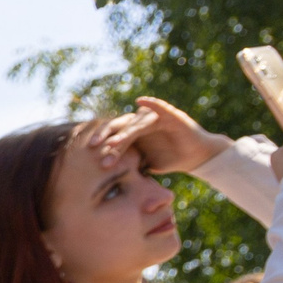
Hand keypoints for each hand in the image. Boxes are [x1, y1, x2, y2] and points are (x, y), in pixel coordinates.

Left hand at [90, 96, 228, 175]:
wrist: (195, 157)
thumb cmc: (168, 160)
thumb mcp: (143, 165)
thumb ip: (127, 166)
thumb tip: (103, 181)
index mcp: (131, 134)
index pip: (112, 135)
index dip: (100, 141)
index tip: (86, 151)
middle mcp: (140, 124)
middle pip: (119, 128)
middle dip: (106, 137)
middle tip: (94, 146)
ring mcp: (155, 119)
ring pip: (136, 124)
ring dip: (125, 132)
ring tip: (114, 142)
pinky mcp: (172, 116)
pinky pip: (161, 108)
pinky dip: (152, 104)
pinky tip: (142, 102)